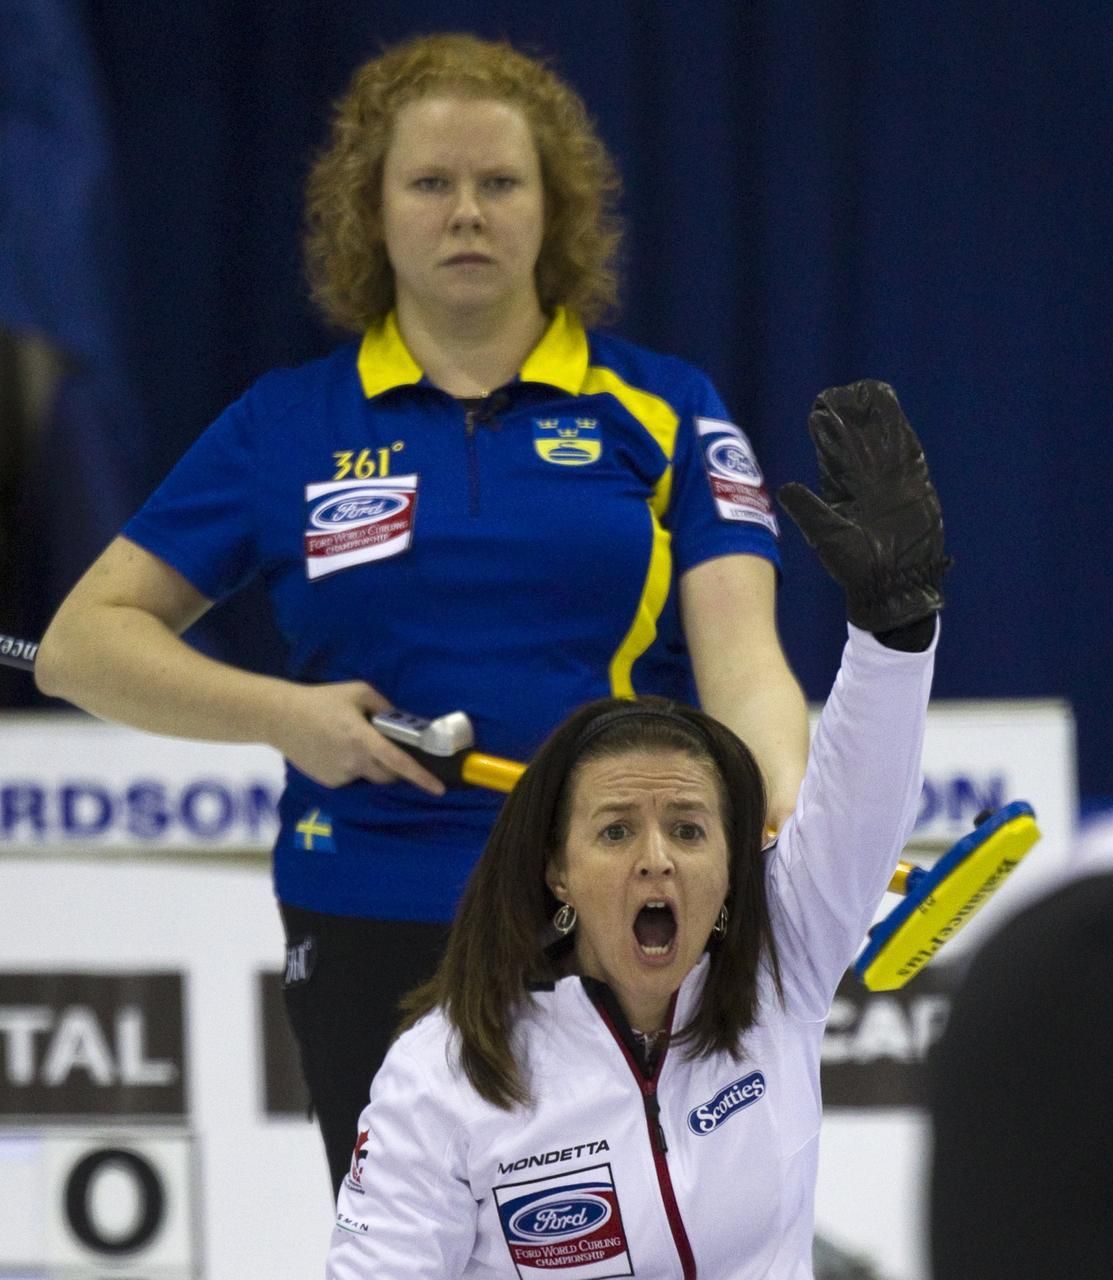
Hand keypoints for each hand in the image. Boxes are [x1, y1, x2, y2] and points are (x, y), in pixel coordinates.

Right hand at [270, 681, 445, 793]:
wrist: (280, 717)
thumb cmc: (321, 700)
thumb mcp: (358, 692)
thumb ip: (384, 706)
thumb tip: (401, 720)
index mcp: (363, 739)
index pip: (398, 763)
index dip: (421, 777)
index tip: (439, 788)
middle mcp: (353, 762)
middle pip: (389, 776)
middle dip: (397, 769)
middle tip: (393, 752)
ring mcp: (340, 776)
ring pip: (369, 777)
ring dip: (372, 766)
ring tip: (353, 743)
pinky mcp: (329, 783)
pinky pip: (352, 779)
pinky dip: (353, 768)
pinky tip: (337, 751)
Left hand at [777, 379, 949, 631]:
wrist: (892, 586)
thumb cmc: (855, 569)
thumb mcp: (827, 536)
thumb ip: (809, 510)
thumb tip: (783, 488)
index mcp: (841, 492)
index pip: (833, 452)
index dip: (828, 429)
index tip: (820, 406)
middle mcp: (865, 484)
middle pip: (859, 441)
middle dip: (853, 417)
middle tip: (845, 391)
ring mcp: (891, 484)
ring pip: (883, 443)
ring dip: (877, 419)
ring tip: (870, 393)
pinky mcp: (915, 488)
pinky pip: (909, 455)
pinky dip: (902, 435)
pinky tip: (896, 414)